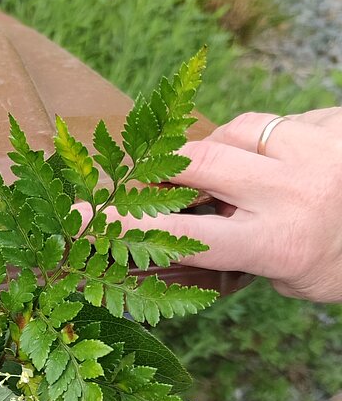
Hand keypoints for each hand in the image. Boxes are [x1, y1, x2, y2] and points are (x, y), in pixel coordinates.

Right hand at [111, 108, 341, 302]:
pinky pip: (280, 120)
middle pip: (197, 161)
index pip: (181, 233)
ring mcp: (316, 149)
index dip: (124, 225)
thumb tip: (188, 235)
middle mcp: (292, 191)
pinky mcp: (334, 121)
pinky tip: (288, 160)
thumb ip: (243, 255)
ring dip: (222, 148)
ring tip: (238, 175)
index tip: (83, 217)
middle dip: (167, 169)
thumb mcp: (294, 281)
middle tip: (151, 179)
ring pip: (236, 130)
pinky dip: (268, 137)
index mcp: (277, 243)